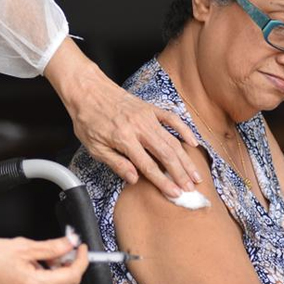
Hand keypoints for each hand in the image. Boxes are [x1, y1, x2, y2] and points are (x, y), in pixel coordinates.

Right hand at [0, 237, 88, 283]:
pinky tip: (36, 264)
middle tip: (65, 250)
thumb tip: (68, 243)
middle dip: (72, 268)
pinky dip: (46, 279)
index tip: (80, 247)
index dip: (81, 259)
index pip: (71, 275)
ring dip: (59, 274)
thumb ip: (49, 247)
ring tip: (47, 255)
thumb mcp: (21, 246)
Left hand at [42, 40, 202, 197]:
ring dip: (185, 159)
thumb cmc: (88, 120)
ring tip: (195, 174)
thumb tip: (134, 179)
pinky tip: (193, 143)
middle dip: (180, 174)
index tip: (175, 193)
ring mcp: (148, 117)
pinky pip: (172, 119)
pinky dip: (185, 131)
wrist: (88, 90)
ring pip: (172, 141)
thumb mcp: (94, 147)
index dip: (163, 182)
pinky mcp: (151, 108)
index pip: (148, 165)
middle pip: (166, 155)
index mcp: (124, 139)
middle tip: (190, 189)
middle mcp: (139, 128)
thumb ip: (116, 163)